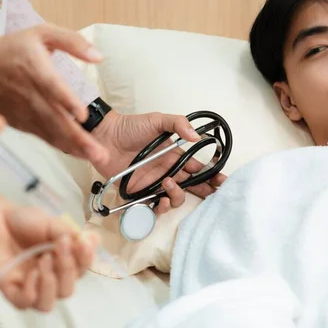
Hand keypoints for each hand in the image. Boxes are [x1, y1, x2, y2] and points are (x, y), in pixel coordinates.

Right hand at [0, 24, 108, 163]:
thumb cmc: (11, 48)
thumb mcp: (41, 33)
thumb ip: (72, 41)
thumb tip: (99, 56)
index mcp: (36, 70)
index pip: (52, 87)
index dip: (67, 101)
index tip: (82, 116)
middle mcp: (30, 94)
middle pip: (55, 119)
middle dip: (79, 138)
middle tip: (99, 153)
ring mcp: (24, 111)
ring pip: (51, 132)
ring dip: (73, 146)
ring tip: (94, 158)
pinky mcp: (19, 122)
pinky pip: (42, 136)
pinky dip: (59, 146)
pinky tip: (77, 154)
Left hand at [0, 206, 96, 311]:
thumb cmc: (26, 221)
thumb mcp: (52, 223)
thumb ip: (69, 233)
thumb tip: (89, 240)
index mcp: (63, 262)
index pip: (82, 270)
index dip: (86, 259)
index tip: (84, 242)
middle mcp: (49, 278)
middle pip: (66, 290)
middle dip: (67, 269)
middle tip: (60, 246)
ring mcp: (29, 285)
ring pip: (46, 305)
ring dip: (50, 285)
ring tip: (44, 261)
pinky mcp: (9, 288)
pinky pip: (24, 303)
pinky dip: (31, 292)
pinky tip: (31, 273)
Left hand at [90, 111, 226, 213]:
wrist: (105, 136)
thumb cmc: (130, 127)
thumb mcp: (157, 120)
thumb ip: (178, 124)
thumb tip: (197, 137)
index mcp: (174, 156)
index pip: (198, 168)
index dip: (212, 175)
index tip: (223, 181)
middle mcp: (167, 171)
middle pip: (192, 186)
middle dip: (205, 191)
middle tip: (213, 193)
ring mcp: (154, 183)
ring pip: (176, 198)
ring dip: (178, 195)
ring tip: (168, 183)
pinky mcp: (139, 192)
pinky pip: (154, 206)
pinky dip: (161, 207)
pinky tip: (161, 200)